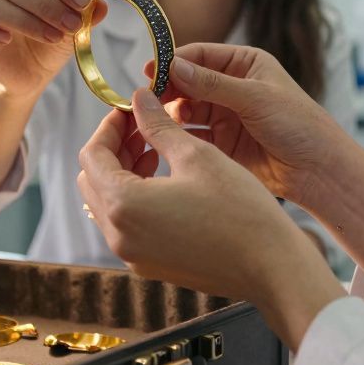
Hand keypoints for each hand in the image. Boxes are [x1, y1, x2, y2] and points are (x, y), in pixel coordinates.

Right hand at [0, 0, 105, 96]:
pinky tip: (5, 40)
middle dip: (48, 5)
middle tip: (72, 25)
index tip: (83, 2)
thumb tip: (101, 5)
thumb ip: (88, 13)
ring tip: (52, 37)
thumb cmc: (52, 38)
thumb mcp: (76, 26)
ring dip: (24, 20)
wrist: (32, 72)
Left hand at [77, 89, 342, 348]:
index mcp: (123, 205)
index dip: (109, 126)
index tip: (131, 109)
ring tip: (156, 149)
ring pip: (108, 203)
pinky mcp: (150, 265)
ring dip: (123, 172)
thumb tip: (138, 98)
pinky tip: (166, 180)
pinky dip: (135, 197)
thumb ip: (158, 125)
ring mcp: (133, 255)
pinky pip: (127, 224)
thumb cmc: (239, 209)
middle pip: (93, 180)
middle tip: (143, 125)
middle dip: (114, 148)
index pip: (92, 155)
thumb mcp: (196, 155)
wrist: (271, 266)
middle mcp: (118, 236)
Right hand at [151, 43, 352, 206]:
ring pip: (185, 109)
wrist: (318, 171)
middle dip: (167, 89)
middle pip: (187, 82)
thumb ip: (213, 83)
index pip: (200, 55)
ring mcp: (224, 115)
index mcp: (244, 64)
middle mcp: (231, 87)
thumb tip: (174, 66)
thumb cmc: (299, 125)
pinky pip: (190, 136)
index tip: (150, 72)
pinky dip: (176, 136)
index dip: (173, 62)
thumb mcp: (256, 97)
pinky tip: (163, 139)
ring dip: (169, 113)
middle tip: (145, 99)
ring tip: (153, 120)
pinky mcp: (220, 144)